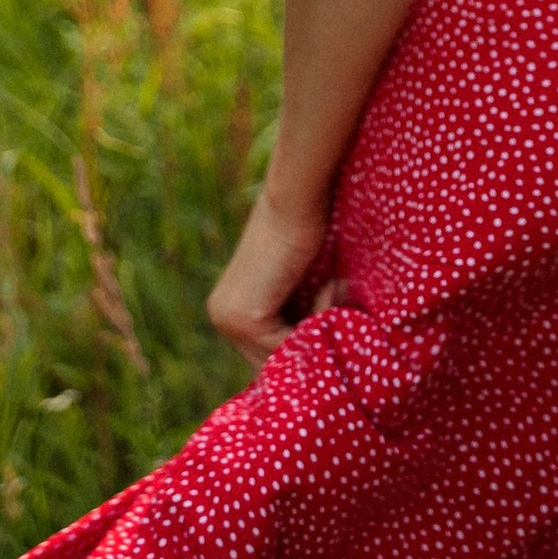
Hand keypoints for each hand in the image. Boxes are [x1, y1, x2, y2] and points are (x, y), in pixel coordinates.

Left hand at [207, 186, 335, 366]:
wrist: (299, 198)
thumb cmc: (306, 228)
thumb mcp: (295, 283)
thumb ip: (294, 314)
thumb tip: (313, 351)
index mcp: (227, 309)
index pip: (264, 352)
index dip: (302, 343)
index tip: (334, 317)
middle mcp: (221, 316)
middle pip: (269, 360)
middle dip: (307, 344)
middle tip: (336, 304)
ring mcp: (229, 319)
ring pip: (279, 357)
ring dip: (314, 333)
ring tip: (333, 291)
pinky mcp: (246, 318)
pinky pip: (286, 347)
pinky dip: (315, 325)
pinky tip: (329, 288)